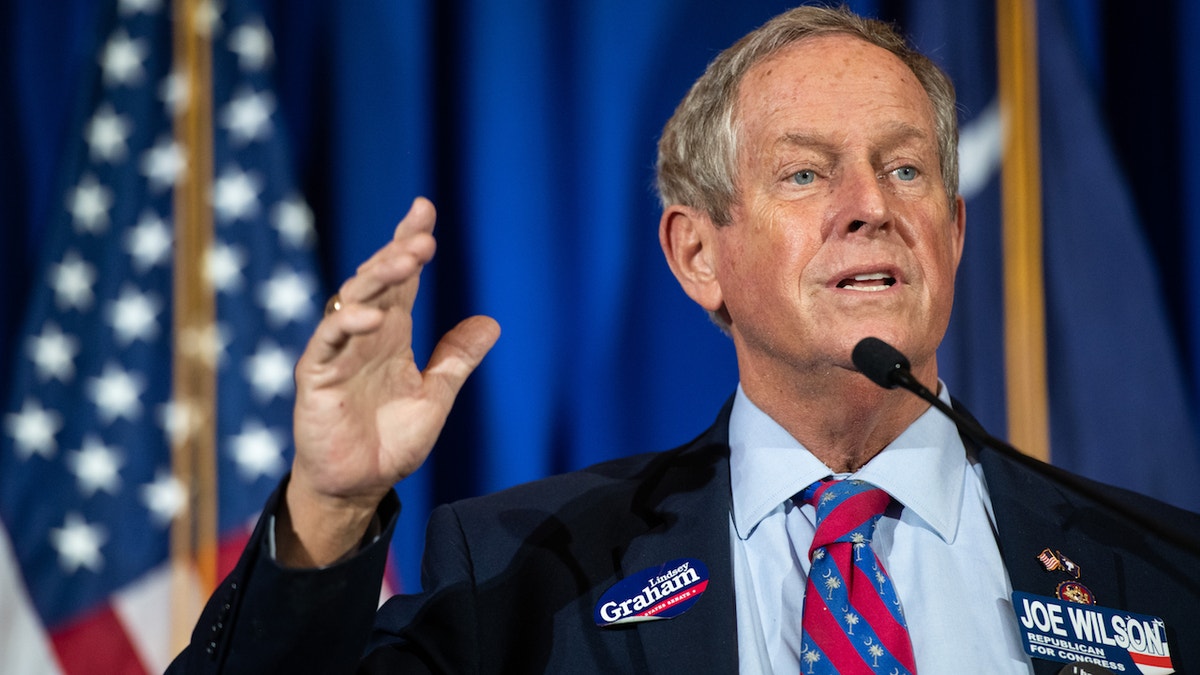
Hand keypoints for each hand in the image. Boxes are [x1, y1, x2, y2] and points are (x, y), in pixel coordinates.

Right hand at [280, 197, 499, 565]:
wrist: (359, 486)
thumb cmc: (391, 441)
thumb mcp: (436, 396)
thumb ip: (457, 359)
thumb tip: (491, 322)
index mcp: (391, 333)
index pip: (402, 279)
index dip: (408, 242)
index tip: (424, 209)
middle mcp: (363, 334)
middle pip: (376, 280)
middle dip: (398, 253)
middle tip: (424, 236)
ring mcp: (337, 352)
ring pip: (351, 300)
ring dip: (377, 277)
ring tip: (406, 260)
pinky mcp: (315, 376)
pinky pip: (327, 341)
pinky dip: (346, 324)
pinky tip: (371, 315)